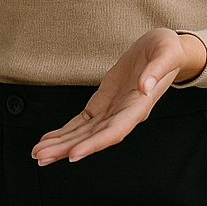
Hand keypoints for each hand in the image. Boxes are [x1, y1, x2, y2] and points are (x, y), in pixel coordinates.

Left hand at [31, 28, 206, 165]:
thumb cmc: (168, 50)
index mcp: (139, 106)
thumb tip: (144, 87)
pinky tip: (49, 140)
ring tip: (38, 154)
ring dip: (60, 144)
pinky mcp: (102, 103)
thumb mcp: (167, 53)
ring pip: (83, 133)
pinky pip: (81, 122)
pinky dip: (64, 132)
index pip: (115, 131)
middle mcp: (123, 114)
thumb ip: (157, 70)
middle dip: (66, 148)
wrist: (164, 48)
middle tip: (42, 157)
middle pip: (93, 138)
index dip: (94, 144)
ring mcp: (111, 110)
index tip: (74, 154)